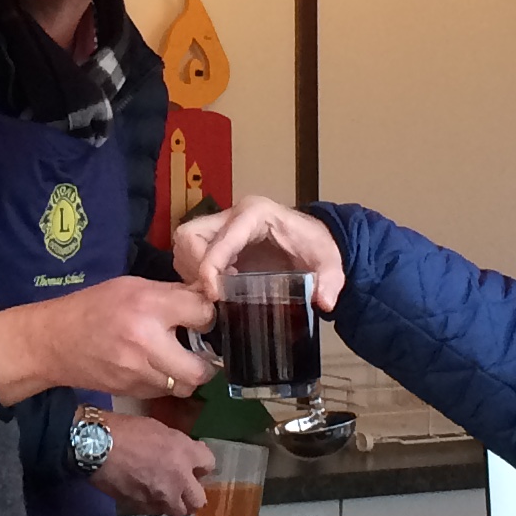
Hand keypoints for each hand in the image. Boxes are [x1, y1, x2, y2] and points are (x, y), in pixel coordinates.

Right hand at [0, 275, 213, 406]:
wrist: (53, 341)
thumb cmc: (94, 306)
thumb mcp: (131, 286)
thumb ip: (170, 294)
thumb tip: (207, 296)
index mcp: (149, 306)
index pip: (203, 313)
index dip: (207, 314)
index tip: (199, 315)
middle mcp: (147, 342)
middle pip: (201, 369)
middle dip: (206, 360)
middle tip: (200, 348)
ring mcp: (138, 372)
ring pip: (185, 386)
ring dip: (187, 374)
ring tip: (179, 359)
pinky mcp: (131, 391)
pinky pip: (164, 392)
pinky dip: (166, 382)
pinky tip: (156, 367)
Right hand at [96, 414, 212, 515]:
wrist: (96, 446)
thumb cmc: (127, 430)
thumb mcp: (160, 428)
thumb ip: (180, 445)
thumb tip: (190, 455)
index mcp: (184, 454)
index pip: (210, 465)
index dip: (202, 464)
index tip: (194, 464)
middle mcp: (178, 480)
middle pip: (199, 500)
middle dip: (193, 494)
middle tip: (184, 486)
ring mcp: (160, 497)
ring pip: (177, 511)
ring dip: (174, 503)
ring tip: (164, 492)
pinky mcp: (141, 507)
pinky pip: (154, 511)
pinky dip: (153, 505)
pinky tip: (145, 494)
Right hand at [175, 196, 346, 312]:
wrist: (315, 242)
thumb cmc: (317, 248)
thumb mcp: (330, 264)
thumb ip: (330, 281)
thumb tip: (323, 301)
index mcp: (255, 214)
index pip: (219, 239)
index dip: (209, 269)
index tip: (215, 296)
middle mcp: (232, 215)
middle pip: (190, 236)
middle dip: (195, 268)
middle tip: (213, 293)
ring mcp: (222, 225)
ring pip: (185, 243)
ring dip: (192, 271)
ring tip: (214, 292)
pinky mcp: (217, 238)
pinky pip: (190, 253)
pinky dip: (194, 273)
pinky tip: (215, 290)